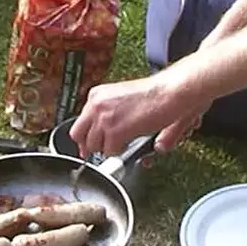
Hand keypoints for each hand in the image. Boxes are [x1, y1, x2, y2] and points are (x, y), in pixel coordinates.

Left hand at [71, 73, 198, 158]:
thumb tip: (97, 132)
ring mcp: (104, 118)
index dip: (85, 137)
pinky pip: (110, 152)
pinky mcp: (114, 131)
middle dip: (91, 145)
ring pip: (94, 146)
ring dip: (108, 148)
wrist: (167, 93)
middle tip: (104, 148)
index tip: (88, 144)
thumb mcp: (121, 99)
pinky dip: (120, 151)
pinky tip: (130, 141)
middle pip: (79, 136)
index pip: (79, 122)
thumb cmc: (153, 95)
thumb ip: (106, 113)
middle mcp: (96, 105)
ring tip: (124, 141)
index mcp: (96, 95)